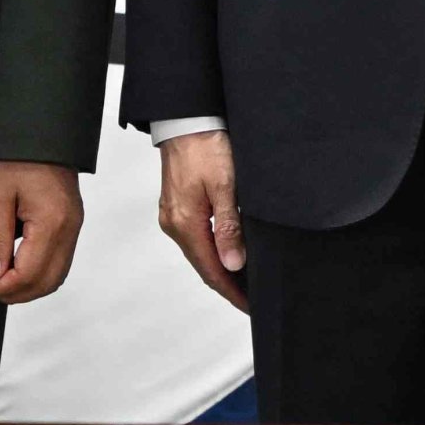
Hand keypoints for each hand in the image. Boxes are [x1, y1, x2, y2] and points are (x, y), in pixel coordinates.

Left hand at [0, 161, 84, 303]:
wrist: (42, 134)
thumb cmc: (17, 158)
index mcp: (52, 221)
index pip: (30, 274)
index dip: (3, 288)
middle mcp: (70, 228)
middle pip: (48, 282)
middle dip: (16, 294)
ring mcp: (75, 226)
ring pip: (57, 276)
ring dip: (29, 287)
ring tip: (0, 282)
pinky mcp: (73, 223)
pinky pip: (60, 261)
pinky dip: (40, 274)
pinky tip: (17, 268)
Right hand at [155, 129, 249, 312]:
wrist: (186, 118)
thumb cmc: (207, 145)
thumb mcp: (225, 186)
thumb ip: (229, 227)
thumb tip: (233, 264)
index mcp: (185, 223)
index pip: (211, 270)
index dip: (231, 291)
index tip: (250, 305)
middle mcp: (174, 223)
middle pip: (203, 265)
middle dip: (228, 285)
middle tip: (252, 299)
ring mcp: (173, 215)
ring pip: (199, 252)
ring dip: (220, 268)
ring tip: (245, 281)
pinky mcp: (177, 205)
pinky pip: (196, 237)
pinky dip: (212, 250)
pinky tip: (227, 252)